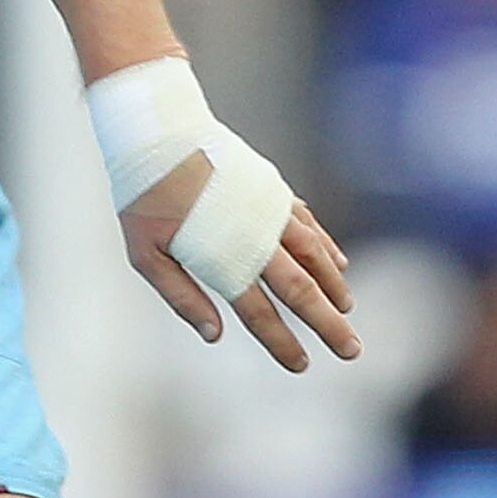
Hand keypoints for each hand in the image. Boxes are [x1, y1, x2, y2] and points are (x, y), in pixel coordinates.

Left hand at [120, 153, 358, 372]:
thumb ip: (180, 295)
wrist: (160, 132)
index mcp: (221, 257)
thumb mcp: (145, 253)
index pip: (258, 311)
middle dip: (327, 323)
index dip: (281, 341)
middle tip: (351, 350)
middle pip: (299, 289)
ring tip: (347, 310)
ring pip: (313, 255)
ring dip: (333, 286)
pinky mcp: (271, 189)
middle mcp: (253, 236)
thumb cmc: (145, 196)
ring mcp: (268, 210)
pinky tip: (338, 263)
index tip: (302, 364)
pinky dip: (326, 247)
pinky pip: (308, 225)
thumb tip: (214, 335)